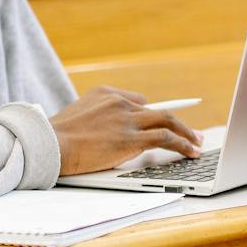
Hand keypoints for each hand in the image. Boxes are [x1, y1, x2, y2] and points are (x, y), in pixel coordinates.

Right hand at [50, 86, 202, 175]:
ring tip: (198, 144)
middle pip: (158, 110)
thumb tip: (112, 135)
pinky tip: (190, 152)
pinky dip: (182, 144)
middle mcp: (119, 103)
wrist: (48, 144)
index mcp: (105, 94)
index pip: (138, 101)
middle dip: (179, 123)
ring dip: (187, 134)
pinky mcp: (130, 138)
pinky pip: (165, 138)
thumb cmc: (55, 138)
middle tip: (193, 133)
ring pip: (167, 122)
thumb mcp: (76, 117)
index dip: (155, 112)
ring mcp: (126, 119)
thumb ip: (98, 118)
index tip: (167, 116)